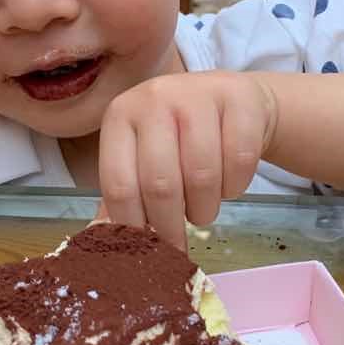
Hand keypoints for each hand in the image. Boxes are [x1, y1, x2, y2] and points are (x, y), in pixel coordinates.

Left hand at [99, 71, 277, 247]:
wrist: (235, 100)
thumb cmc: (182, 136)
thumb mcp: (144, 156)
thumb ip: (124, 195)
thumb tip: (103, 238)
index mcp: (120, 116)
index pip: (119, 185)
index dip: (132, 227)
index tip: (146, 250)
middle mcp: (154, 98)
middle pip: (160, 184)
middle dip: (170, 226)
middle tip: (177, 243)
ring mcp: (198, 94)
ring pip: (202, 177)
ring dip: (204, 208)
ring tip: (202, 207)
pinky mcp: (239, 97)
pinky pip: (239, 161)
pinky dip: (235, 186)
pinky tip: (227, 181)